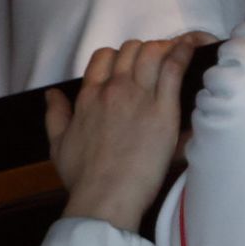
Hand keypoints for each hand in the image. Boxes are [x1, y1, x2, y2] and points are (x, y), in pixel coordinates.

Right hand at [46, 37, 193, 231]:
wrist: (105, 196)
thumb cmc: (84, 178)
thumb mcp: (58, 144)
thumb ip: (55, 115)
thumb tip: (52, 94)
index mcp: (89, 97)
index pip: (103, 57)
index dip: (119, 55)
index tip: (131, 64)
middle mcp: (113, 90)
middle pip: (131, 50)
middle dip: (145, 50)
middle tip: (158, 63)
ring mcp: (138, 97)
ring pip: (152, 53)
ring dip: (165, 48)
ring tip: (177, 54)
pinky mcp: (163, 109)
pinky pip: (174, 69)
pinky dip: (184, 53)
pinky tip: (192, 50)